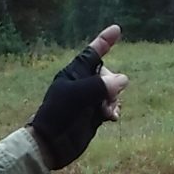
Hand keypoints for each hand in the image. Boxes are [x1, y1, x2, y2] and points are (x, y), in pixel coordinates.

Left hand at [31, 25, 126, 170]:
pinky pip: (111, 106)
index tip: (117, 29)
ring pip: (112, 91)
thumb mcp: (78, 96)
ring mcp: (89, 100)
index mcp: (74, 73)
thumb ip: (101, 85)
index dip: (104, 41)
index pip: (92, 53)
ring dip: (115, 99)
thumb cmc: (59, 114)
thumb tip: (123, 80)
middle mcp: (83, 84)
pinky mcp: (94, 115)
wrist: (51, 143)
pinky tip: (112, 118)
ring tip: (109, 112)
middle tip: (108, 98)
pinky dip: (114, 110)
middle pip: (108, 74)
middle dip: (113, 83)